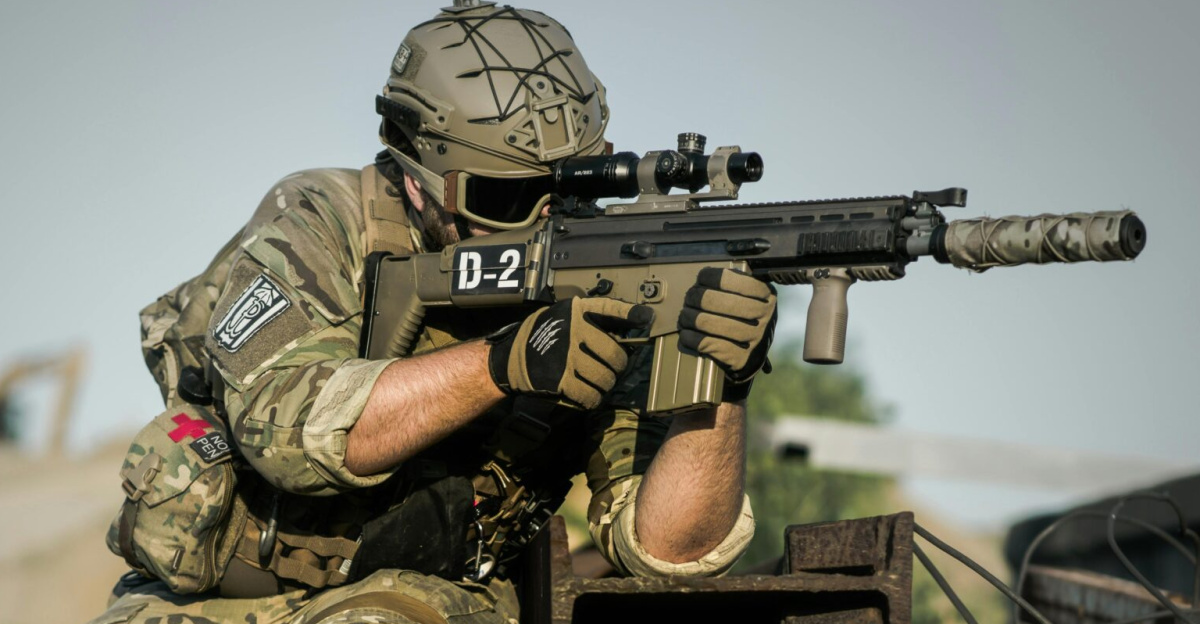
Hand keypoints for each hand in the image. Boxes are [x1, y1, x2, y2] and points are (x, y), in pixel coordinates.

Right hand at [487, 297, 654, 408]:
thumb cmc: (543, 337)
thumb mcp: (563, 317)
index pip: (610, 308)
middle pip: (616, 355)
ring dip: (606, 385)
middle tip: (612, 369)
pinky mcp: (560, 380)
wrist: (509, 359)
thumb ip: (591, 319)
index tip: (647, 318)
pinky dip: (592, 399)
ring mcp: (567, 357)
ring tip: (598, 382)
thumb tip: (628, 328)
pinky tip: (587, 394)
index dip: (631, 313)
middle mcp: (574, 331)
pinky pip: (591, 396)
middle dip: (618, 366)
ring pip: (606, 378)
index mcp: (576, 312)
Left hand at [678, 268, 776, 396]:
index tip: (700, 281)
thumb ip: (731, 283)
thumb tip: (703, 277)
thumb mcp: (748, 295)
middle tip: (688, 300)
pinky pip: (705, 344)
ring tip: (684, 317)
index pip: (729, 278)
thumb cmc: (745, 319)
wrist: (753, 355)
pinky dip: (690, 338)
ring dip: (688, 318)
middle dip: (693, 298)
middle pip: (713, 300)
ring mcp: (753, 337)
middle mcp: (763, 315)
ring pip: (706, 322)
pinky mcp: (739, 358)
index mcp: (765, 294)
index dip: (708, 277)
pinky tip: (686, 334)